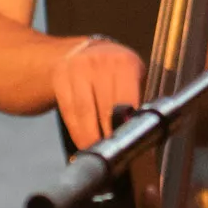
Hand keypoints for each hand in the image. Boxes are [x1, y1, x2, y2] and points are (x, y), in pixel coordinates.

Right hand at [52, 36, 144, 150]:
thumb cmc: (116, 73)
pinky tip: (85, 143)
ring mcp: (78, 68)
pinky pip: (69, 112)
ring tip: (99, 152)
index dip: (127, 126)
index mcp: (126, 63)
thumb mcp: (134, 78)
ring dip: (91, 138)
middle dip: (111, 136)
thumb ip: (139, 103)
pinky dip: (78, 132)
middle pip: (106, 109)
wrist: (85, 52)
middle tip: (116, 155)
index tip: (130, 146)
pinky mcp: (61, 77)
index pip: (128, 101)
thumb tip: (146, 135)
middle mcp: (101, 62)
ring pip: (85, 113)